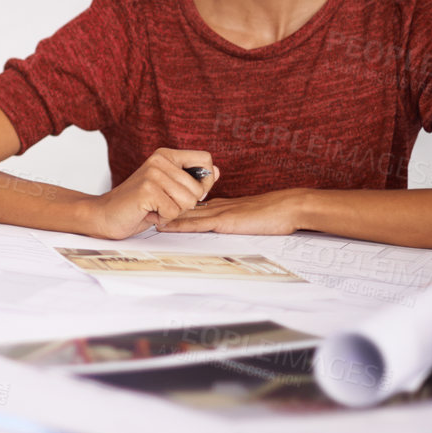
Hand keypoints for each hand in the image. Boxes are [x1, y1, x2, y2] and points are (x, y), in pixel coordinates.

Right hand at [76, 148, 216, 237]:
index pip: (205, 160)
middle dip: (185, 204)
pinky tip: (148, 213)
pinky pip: (173, 211)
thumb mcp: (169, 189)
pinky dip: (163, 218)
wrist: (105, 215)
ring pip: (188, 201)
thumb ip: (192, 179)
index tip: (185, 192)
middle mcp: (160, 159)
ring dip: (173, 212)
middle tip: (162, 203)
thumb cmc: (138, 205)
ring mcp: (153, 173)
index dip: (204, 182)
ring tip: (155, 208)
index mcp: (166, 155)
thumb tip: (216, 171)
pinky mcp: (147, 190)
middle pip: (199, 188)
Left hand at [157, 189, 309, 235]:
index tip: (156, 208)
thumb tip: (227, 226)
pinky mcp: (224, 221)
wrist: (290, 207)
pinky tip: (166, 224)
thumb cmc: (276, 213)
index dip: (173, 205)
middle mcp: (216, 206)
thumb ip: (236, 220)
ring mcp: (219, 212)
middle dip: (163, 208)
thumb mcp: (250, 217)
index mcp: (222, 206)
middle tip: (141, 211)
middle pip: (184, 207)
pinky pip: (198, 222)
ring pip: (185, 213)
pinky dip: (180, 223)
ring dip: (165, 215)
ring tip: (144, 217)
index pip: (192, 206)